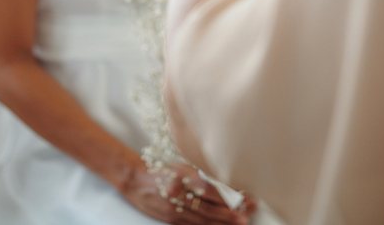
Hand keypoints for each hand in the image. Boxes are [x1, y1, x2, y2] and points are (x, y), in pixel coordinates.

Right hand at [121, 158, 255, 224]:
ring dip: (223, 222)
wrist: (134, 179)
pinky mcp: (170, 219)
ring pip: (203, 219)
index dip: (228, 195)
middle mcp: (178, 194)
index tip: (245, 196)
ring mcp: (173, 209)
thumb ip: (199, 175)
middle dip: (231, 212)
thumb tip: (224, 183)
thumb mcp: (180, 166)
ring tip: (240, 222)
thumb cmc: (159, 168)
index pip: (210, 189)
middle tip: (249, 212)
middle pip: (209, 207)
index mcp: (181, 176)